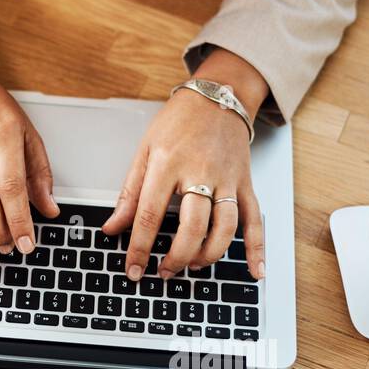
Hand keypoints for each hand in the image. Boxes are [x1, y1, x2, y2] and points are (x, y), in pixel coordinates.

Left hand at [102, 49, 268, 281]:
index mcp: (167, 164)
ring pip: (224, 228)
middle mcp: (199, 173)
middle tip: (164, 272)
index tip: (133, 269)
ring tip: (192, 266)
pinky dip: (256, 248)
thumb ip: (129, 193)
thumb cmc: (177, 123)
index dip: (138, 247)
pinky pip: (254, 219)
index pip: (149, 215)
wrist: (216, 97)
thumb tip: (112, 227)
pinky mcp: (245, 183)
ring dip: (208, 255)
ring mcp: (226, 179)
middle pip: (192, 227)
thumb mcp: (144, 151)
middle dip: (176, 257)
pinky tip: (254, 271)